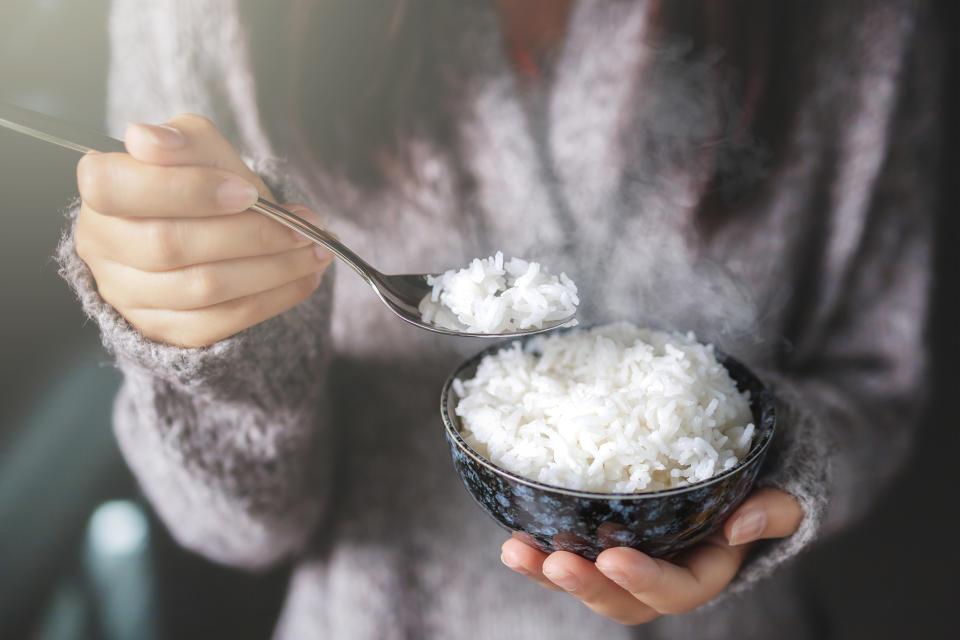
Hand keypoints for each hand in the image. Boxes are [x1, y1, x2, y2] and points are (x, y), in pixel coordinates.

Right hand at [75, 114, 332, 347]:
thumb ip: (186, 142)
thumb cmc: (200, 181)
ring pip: (202, 289)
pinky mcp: (162, 328)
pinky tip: (304, 278)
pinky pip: (221, 321)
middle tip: (305, 226)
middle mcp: (101, 245)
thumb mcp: (199, 148)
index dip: (188, 191)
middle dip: (251, 235)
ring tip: (315, 252)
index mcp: (100, 189)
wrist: (206, 228)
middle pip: (170, 246)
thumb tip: (149, 139)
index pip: (118, 189)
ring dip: (273, 269)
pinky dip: (272, 299)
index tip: (247, 191)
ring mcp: (127, 293)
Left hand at [500, 487, 802, 624]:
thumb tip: (740, 525)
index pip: (677, 591)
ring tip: (515, 551)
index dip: (645, 581)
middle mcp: (663, 574)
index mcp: (704, 570)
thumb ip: (774, 510)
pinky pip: (570, 555)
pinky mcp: (602, 542)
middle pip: (622, 599)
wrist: (740, 467)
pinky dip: (539, 551)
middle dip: (586, 585)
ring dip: (548, 571)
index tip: (614, 558)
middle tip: (554, 562)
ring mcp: (630, 560)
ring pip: (587, 581)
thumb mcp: (782, 493)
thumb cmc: (761, 480)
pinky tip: (512, 536)